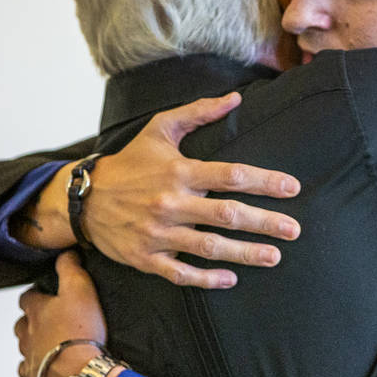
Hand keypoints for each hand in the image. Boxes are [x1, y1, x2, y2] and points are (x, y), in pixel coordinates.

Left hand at [15, 252, 106, 376]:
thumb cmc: (80, 334)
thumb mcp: (80, 290)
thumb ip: (71, 269)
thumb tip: (66, 252)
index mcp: (35, 315)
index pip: (27, 299)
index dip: (35, 296)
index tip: (44, 296)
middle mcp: (27, 341)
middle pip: (21, 330)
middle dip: (31, 327)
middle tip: (49, 327)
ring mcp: (30, 368)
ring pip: (26, 359)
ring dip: (36, 356)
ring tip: (53, 356)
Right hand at [85, 92, 301, 287]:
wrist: (83, 198)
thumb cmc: (129, 163)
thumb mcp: (160, 129)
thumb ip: (199, 112)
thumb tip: (236, 98)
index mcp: (179, 171)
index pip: (231, 175)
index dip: (265, 181)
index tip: (292, 188)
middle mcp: (171, 203)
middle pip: (227, 214)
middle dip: (265, 223)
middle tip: (293, 230)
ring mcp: (158, 234)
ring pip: (209, 246)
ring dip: (245, 253)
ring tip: (274, 256)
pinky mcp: (146, 258)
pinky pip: (180, 273)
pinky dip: (206, 278)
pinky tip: (231, 279)